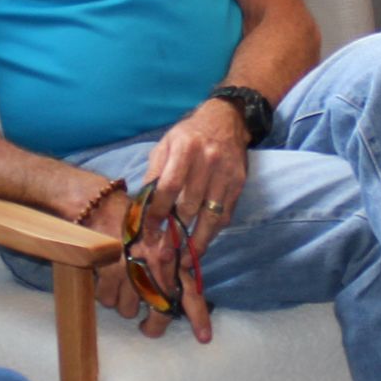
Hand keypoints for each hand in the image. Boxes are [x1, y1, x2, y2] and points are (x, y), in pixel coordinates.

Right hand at [79, 176, 213, 344]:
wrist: (98, 205)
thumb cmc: (129, 220)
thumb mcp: (157, 237)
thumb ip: (169, 262)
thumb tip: (175, 292)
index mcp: (171, 257)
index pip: (190, 291)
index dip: (198, 316)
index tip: (204, 338)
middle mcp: (156, 267)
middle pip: (157, 312)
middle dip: (151, 325)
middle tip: (145, 326)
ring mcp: (132, 271)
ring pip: (127, 309)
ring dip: (123, 302)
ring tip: (119, 284)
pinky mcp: (108, 273)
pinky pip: (107, 300)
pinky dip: (104, 293)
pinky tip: (104, 278)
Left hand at [144, 101, 250, 259]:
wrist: (226, 120)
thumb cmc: (188, 135)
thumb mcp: (164, 145)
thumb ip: (154, 174)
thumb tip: (142, 206)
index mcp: (184, 148)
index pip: (168, 188)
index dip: (157, 212)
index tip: (148, 232)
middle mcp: (207, 161)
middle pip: (189, 206)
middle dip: (175, 233)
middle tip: (163, 254)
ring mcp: (226, 173)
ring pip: (211, 216)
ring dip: (197, 241)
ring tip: (185, 260)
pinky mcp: (239, 183)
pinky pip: (225, 214)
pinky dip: (213, 231)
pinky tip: (202, 242)